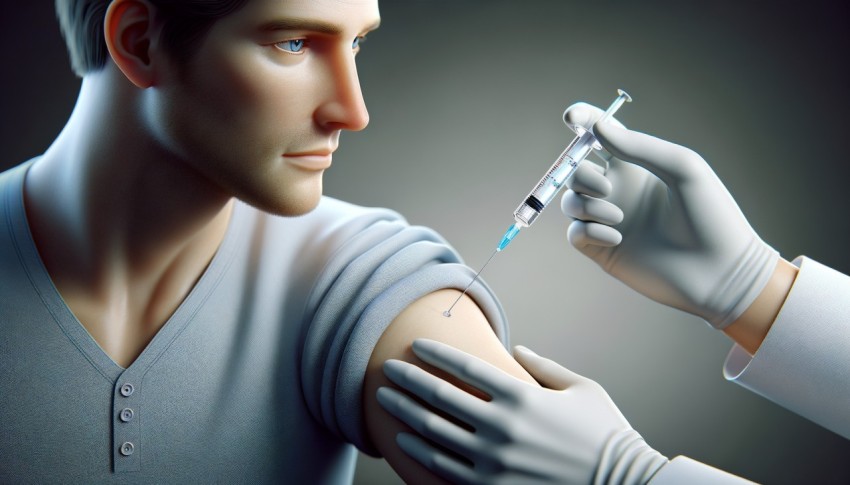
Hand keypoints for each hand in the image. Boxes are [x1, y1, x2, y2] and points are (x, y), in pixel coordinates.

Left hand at [377, 339, 667, 484]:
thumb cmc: (605, 433)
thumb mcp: (581, 388)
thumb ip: (544, 366)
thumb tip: (516, 348)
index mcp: (523, 396)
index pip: (465, 366)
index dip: (435, 352)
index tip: (414, 344)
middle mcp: (502, 426)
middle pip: (440, 396)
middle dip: (407, 379)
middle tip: (385, 368)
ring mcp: (494, 461)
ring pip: (433, 433)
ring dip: (404, 413)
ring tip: (385, 399)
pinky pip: (444, 468)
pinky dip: (419, 452)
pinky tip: (403, 441)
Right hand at [560, 104, 777, 328]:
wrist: (719, 272)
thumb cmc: (711, 216)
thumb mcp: (682, 169)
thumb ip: (638, 146)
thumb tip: (599, 127)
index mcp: (638, 166)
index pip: (600, 135)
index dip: (583, 120)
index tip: (571, 117)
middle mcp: (620, 190)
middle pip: (576, 170)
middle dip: (580, 174)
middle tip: (608, 188)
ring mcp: (609, 221)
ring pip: (570, 201)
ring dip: (586, 204)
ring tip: (620, 217)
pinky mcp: (603, 251)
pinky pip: (575, 234)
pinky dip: (589, 231)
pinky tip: (618, 238)